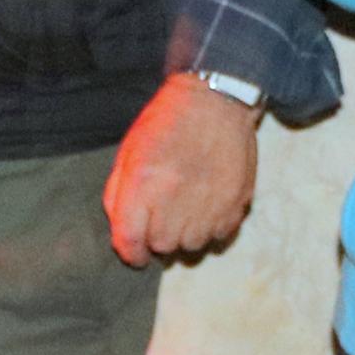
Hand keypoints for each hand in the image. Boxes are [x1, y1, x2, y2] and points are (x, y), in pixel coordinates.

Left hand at [105, 76, 259, 268]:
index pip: (130, 241)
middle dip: (157, 237)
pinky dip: (211, 228)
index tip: (134, 254)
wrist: (216, 100)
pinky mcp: (236, 203)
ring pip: (192, 246)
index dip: (130, 254)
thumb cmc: (167, 122)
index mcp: (144, 182)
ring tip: (185, 208)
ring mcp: (210, 202)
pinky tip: (206, 206)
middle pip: (162, 246)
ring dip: (185, 234)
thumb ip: (117, 193)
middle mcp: (176, 197)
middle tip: (162, 215)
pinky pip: (219, 236)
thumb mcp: (129, 151)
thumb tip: (120, 230)